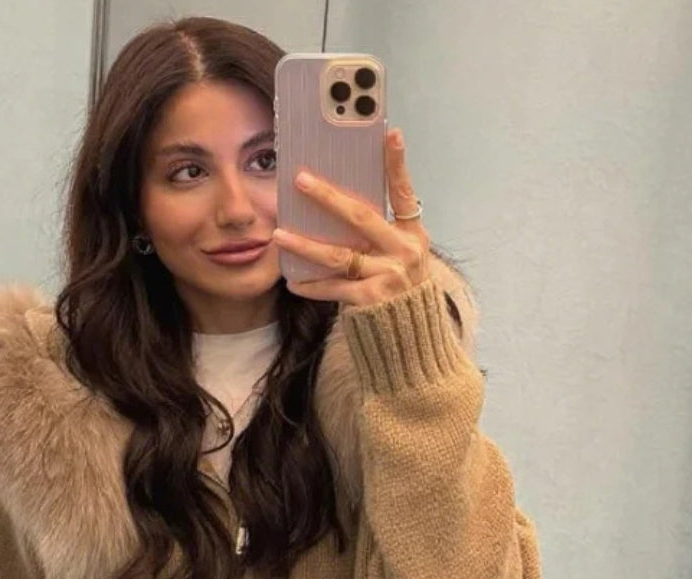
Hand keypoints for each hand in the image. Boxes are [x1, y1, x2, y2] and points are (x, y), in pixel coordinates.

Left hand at [273, 127, 431, 305]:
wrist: (412, 332)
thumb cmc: (399, 286)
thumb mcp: (400, 254)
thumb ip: (378, 233)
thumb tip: (336, 207)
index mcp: (412, 234)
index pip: (404, 193)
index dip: (398, 164)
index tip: (391, 133)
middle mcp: (403, 251)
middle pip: (360, 217)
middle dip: (327, 197)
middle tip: (300, 180)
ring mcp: (388, 275)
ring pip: (339, 255)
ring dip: (305, 245)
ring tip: (279, 236)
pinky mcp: (371, 298)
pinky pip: (334, 288)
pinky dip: (312, 286)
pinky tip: (292, 282)